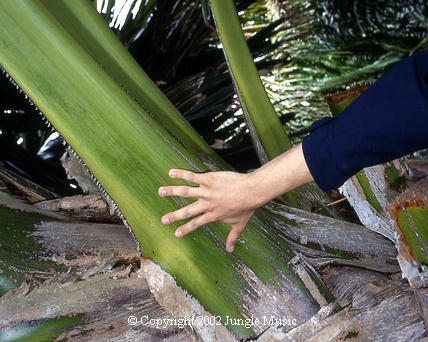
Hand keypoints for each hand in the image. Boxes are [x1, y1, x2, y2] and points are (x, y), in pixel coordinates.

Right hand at [158, 143, 313, 252]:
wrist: (252, 191)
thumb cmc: (247, 207)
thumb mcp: (240, 225)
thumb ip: (233, 237)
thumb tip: (231, 250)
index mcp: (212, 216)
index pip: (196, 224)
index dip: (185, 229)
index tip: (176, 234)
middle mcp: (207, 205)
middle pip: (187, 211)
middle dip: (174, 216)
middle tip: (163, 220)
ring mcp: (206, 192)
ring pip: (185, 192)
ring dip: (171, 192)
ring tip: (160, 191)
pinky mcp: (208, 180)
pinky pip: (192, 177)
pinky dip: (181, 174)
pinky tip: (172, 172)